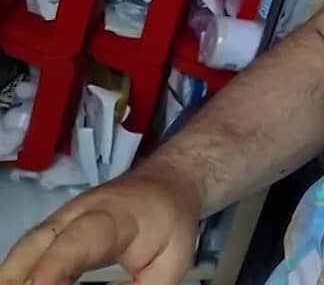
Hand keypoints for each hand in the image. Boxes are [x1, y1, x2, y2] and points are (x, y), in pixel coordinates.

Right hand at [0, 168, 200, 284]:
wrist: (167, 183)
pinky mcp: (55, 230)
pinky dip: (18, 273)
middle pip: (36, 244)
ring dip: (14, 277)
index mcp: (113, 219)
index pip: (77, 242)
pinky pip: (28, 252)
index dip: (54, 268)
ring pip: (25, 248)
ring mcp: (62, 219)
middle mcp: (78, 214)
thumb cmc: (172, 222)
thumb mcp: (172, 262)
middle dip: (21, 277)